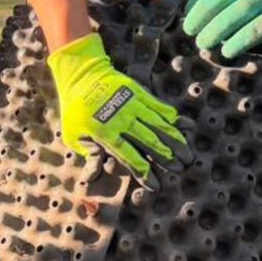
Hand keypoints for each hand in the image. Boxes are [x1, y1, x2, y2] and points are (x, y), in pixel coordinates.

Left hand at [49, 33, 185, 180]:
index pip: (128, 156)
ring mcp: (133, 104)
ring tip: (188, 155)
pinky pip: (160, 107)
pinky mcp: (140, 92)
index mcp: (105, 132)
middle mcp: (122, 119)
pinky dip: (174, 118)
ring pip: (159, 125)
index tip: (156, 185)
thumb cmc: (76, 110)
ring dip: (176, 141)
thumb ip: (88, 155)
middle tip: (181, 169)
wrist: (82, 74)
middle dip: (166, 158)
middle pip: (149, 141)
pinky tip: (187, 128)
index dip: (143, 172)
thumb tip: (92, 178)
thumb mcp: (73, 135)